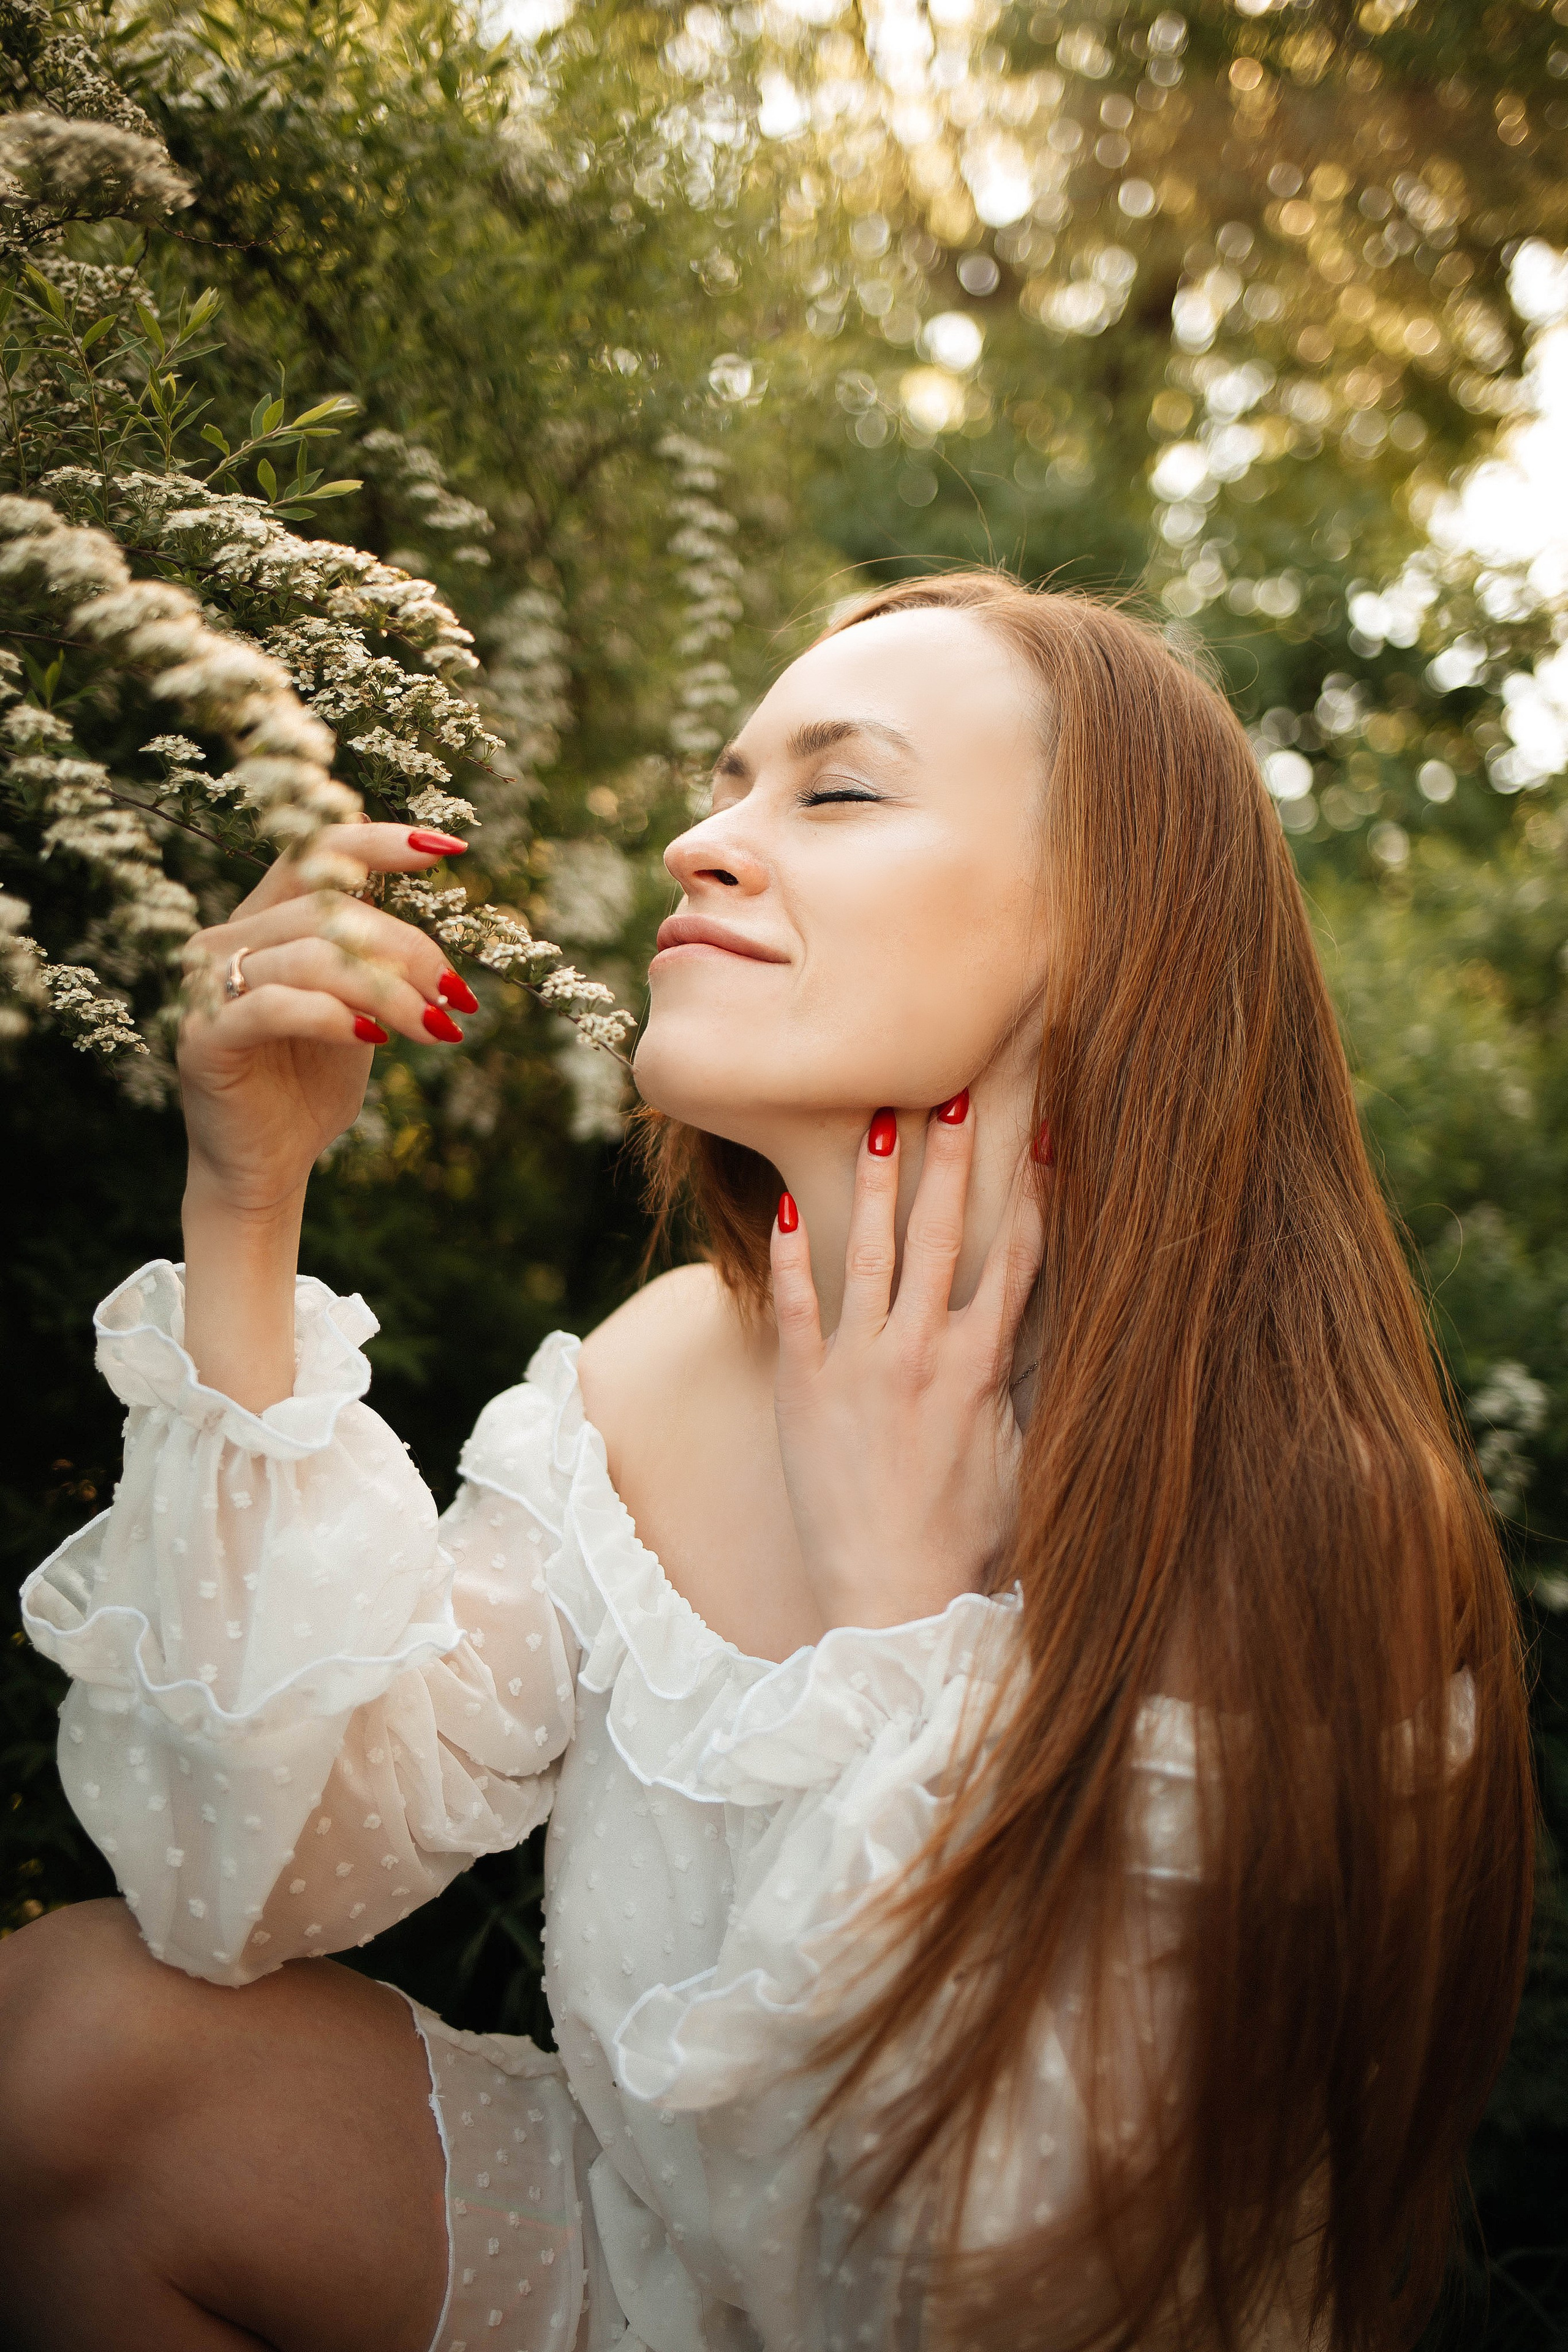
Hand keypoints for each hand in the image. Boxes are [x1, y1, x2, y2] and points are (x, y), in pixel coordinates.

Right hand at [177, 823, 471, 1215]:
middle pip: (330, 909)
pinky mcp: (203, 1036)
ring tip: (436, 1029)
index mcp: (264, 921)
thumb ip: (382, 967)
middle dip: (408, 951)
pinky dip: (335, 1017)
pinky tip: (374, 1040)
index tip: (448, 851)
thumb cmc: (312, 1083)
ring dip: (390, 992)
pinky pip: (276, 1005)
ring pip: (313, 956)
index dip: (378, 841)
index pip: (314, 852)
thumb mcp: (362, 1012)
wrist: (268, 1165)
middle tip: (455, 997)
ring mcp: (207, 986)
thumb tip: (442, 947)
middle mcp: (227, 939)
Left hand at [769, 1100, 1045, 1631]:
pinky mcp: (804, 1384)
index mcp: (984, 1366)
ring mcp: (859, 1363)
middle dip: (952, 1160)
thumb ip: (1020, 1391)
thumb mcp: (1021, 1461)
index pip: (1019, 1258)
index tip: (1043, 1136)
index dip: (1036, 1192)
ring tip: (883, 1118)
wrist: (893, 1597)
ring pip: (872, 1249)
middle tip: (955, 1095)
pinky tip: (791, 1203)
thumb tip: (1037, 1340)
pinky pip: (797, 1301)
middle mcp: (922, 1351)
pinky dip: (794, 1251)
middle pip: (944, 1234)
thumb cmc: (967, 1542)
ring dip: (879, 1180)